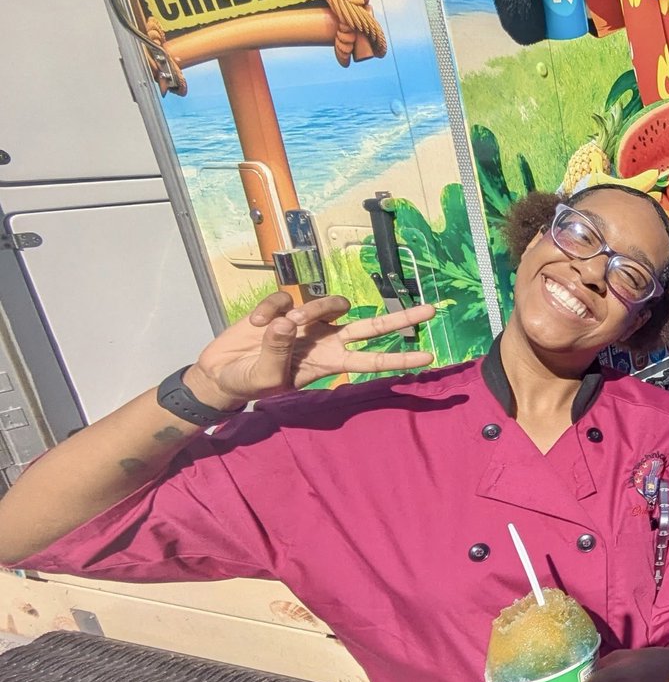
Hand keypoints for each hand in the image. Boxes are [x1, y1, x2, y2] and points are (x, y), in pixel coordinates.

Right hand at [186, 292, 435, 408]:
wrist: (221, 373)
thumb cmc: (250, 383)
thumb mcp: (266, 378)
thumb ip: (278, 351)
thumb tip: (286, 322)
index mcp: (329, 362)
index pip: (371, 361)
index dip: (400, 359)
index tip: (429, 357)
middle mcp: (326, 340)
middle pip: (373, 325)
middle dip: (402, 317)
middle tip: (433, 310)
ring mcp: (308, 322)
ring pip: (329, 304)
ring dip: (306, 312)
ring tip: (275, 328)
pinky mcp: (285, 306)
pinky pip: (286, 298)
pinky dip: (269, 309)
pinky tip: (253, 323)